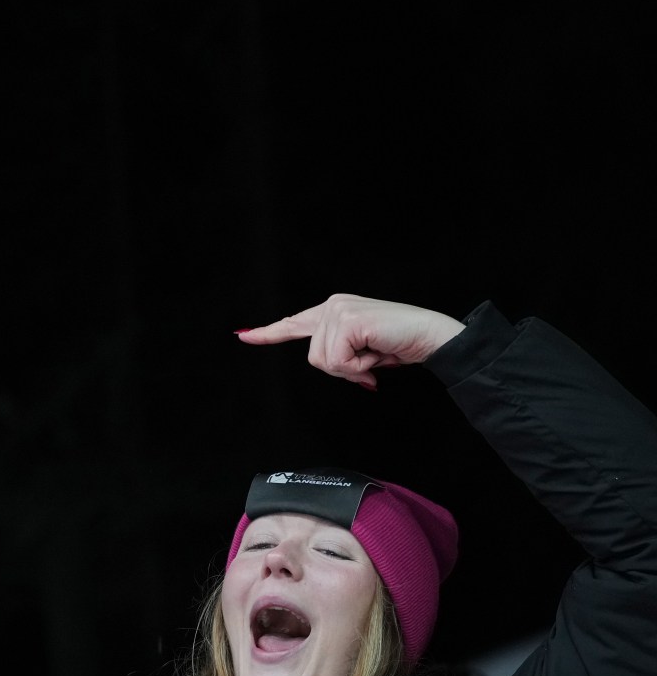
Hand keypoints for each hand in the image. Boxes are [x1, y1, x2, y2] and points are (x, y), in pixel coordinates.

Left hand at [237, 293, 464, 388]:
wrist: (432, 337)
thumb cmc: (401, 345)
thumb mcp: (363, 354)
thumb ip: (342, 358)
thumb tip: (333, 367)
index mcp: (333, 311)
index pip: (295, 324)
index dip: (269, 332)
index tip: (244, 335)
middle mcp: (332, 305)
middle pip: (314, 358)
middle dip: (344, 370)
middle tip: (371, 360)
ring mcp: (338, 310)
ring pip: (325, 362)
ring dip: (354, 368)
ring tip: (376, 353)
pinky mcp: (347, 320)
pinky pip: (339, 361)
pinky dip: (360, 367)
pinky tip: (377, 352)